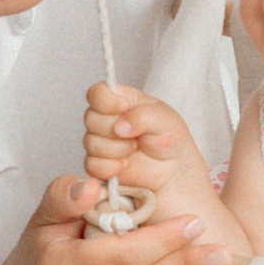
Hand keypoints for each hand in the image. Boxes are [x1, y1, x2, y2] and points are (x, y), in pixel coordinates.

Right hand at [81, 81, 213, 217]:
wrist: (173, 172)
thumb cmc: (170, 140)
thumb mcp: (167, 120)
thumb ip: (143, 115)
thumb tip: (120, 126)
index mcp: (121, 100)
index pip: (97, 92)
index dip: (106, 101)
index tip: (124, 108)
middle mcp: (106, 118)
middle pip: (90, 118)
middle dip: (115, 130)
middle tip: (137, 137)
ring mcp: (100, 142)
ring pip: (90, 143)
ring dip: (116, 150)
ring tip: (135, 151)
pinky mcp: (98, 164)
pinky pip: (92, 165)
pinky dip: (111, 167)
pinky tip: (125, 165)